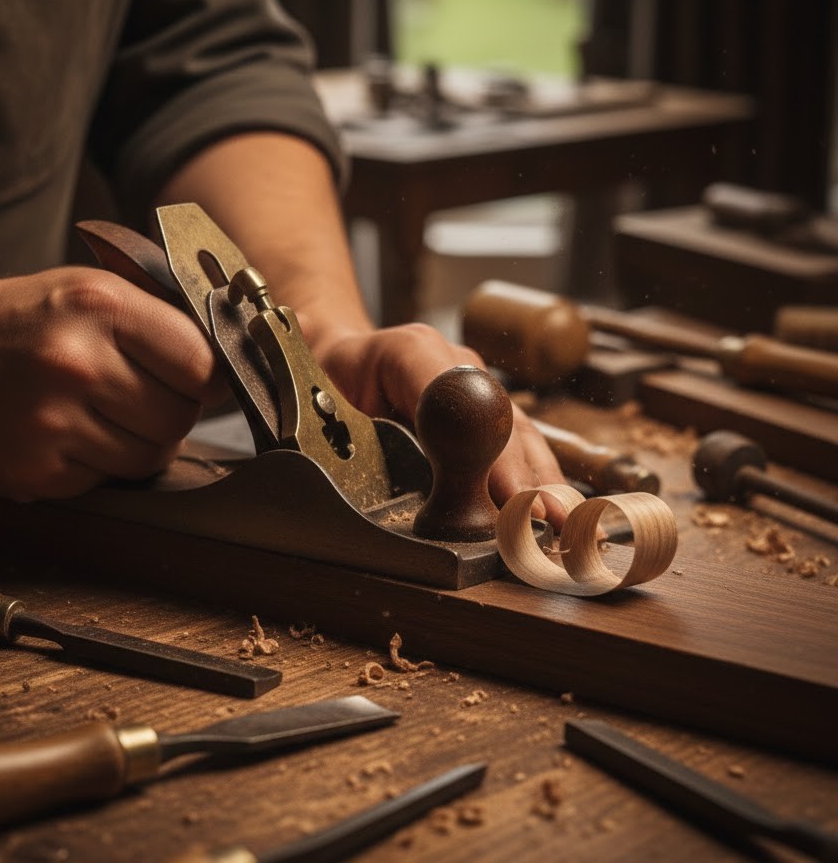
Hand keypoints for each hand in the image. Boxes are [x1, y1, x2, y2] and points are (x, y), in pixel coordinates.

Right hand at [0, 266, 227, 500]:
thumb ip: (160, 321)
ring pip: (148, 459)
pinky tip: (70, 434)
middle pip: (178, 418)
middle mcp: (75, 363)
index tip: (199, 381)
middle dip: (173, 413)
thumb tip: (229, 363)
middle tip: (147, 399)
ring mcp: (51, 424)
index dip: (208, 379)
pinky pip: (104, 483)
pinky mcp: (33, 473)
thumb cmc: (24, 320)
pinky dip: (99, 465)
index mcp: (98, 307)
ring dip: (141, 444)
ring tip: (108, 416)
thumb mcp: (91, 289)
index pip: (199, 363)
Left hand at [311, 322, 566, 522]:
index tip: (506, 492)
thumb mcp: (308, 397)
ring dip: (542, 481)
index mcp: (408, 350)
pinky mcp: (484, 412)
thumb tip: (353, 478)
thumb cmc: (319, 377)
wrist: (335, 353)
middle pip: (500, 418)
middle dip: (525, 474)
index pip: (455, 393)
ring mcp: (476, 385)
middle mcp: (454, 362)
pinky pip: (517, 445)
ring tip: (567, 524)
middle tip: (547, 520)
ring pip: (518, 433)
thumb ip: (326, 431)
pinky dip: (536, 479)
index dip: (482, 446)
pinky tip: (558, 512)